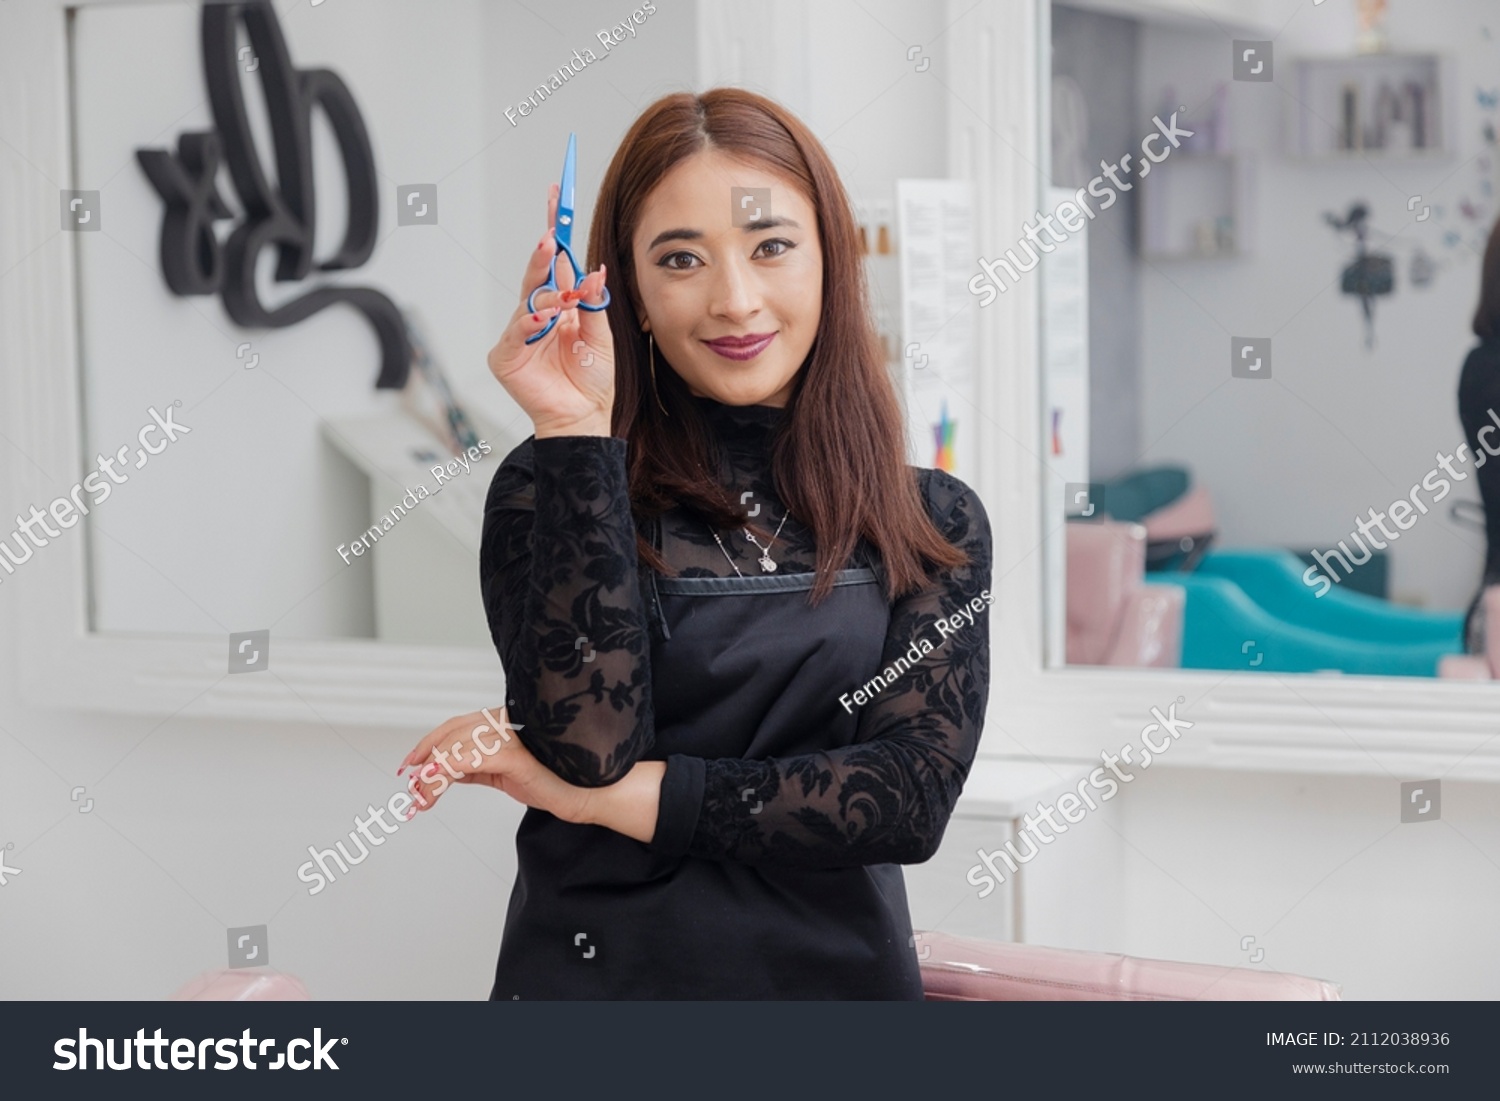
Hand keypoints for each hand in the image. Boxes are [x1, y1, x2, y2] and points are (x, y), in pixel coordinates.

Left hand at [397, 707, 593, 825]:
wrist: (587, 795)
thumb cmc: (553, 782)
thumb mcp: (503, 773)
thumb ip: (475, 768)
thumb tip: (443, 771)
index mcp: (504, 721)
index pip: (456, 726)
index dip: (428, 743)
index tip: (408, 764)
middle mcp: (507, 721)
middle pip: (451, 734)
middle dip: (424, 761)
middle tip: (410, 789)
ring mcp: (512, 736)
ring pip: (455, 748)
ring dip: (430, 775)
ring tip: (420, 798)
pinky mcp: (516, 756)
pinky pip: (470, 761)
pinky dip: (444, 773)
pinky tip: (433, 787)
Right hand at [487, 183, 613, 437]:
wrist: (584, 416)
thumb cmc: (592, 380)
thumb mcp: (601, 338)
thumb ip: (594, 304)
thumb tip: (595, 272)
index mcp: (560, 304)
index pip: (555, 262)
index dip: (555, 231)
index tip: (557, 199)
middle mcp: (537, 314)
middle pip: (536, 274)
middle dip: (543, 254)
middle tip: (551, 236)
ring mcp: (519, 334)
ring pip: (527, 302)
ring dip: (546, 298)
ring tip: (563, 302)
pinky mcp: (506, 356)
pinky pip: (515, 334)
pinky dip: (530, 326)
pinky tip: (544, 322)